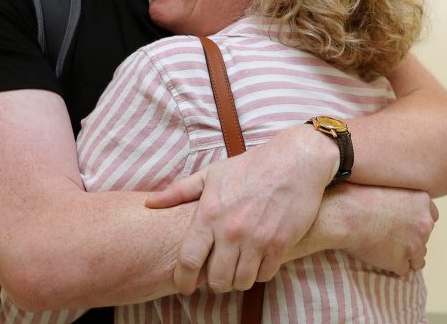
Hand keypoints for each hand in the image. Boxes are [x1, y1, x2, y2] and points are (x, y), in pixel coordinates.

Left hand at [146, 124, 337, 293]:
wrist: (296, 160)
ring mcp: (257, 239)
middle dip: (215, 283)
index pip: (188, 261)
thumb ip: (180, 191)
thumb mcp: (213, 173)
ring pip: (241, 282)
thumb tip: (150, 203)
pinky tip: (258, 260)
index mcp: (210, 214)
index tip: (185, 286)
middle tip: (218, 275)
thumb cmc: (252, 166)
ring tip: (238, 269)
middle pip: (216, 280)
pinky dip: (260, 272)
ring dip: (238, 280)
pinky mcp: (280, 243)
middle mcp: (231, 230)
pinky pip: (264, 275)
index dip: (183, 281)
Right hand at [329, 184, 437, 275]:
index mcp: (423, 201)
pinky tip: (379, 257)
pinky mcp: (402, 261)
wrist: (345, 214)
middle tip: (390, 236)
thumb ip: (401, 196)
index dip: (415, 221)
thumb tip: (398, 205)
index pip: (431, 216)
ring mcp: (415, 244)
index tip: (403, 223)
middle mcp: (425, 223)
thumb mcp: (387, 185)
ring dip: (405, 255)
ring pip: (418, 257)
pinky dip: (392, 266)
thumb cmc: (358, 195)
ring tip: (384, 249)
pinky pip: (402, 269)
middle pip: (425, 237)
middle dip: (411, 238)